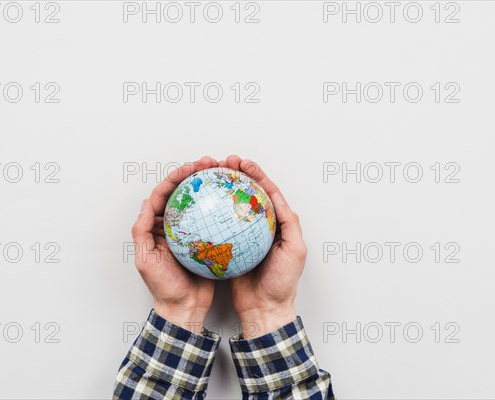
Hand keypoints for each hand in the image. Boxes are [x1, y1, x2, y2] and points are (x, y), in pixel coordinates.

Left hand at [131, 156, 218, 332]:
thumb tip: (146, 202)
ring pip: (199, 203)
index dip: (175, 178)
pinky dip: (221, 207)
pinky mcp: (206, 241)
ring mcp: (190, 232)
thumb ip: (142, 231)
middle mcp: (172, 226)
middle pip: (183, 193)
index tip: (190, 169)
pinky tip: (233, 199)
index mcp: (156, 227)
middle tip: (209, 163)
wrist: (185, 308)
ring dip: (209, 186)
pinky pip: (214, 220)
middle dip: (194, 174)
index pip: (164, 195)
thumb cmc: (163, 287)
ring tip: (223, 172)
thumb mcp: (146, 260)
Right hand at [221, 155, 306, 338]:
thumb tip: (277, 197)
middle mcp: (259, 225)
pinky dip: (208, 214)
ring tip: (209, 176)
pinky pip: (217, 226)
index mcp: (277, 223)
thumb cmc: (283, 283)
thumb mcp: (295, 250)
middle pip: (246, 193)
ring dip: (221, 189)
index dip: (255, 174)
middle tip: (222, 163)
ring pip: (229, 206)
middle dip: (235, 174)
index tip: (242, 163)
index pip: (266, 191)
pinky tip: (198, 205)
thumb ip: (289, 223)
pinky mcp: (228, 247)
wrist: (264, 309)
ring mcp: (242, 235)